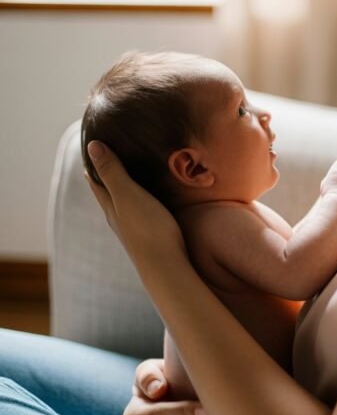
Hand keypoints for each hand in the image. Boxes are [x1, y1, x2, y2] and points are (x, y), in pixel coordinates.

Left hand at [85, 140, 185, 271]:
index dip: (93, 164)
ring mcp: (134, 228)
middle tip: (110, 156)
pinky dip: (140, 199)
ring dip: (124, 188)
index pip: (96, 181)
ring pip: (124, 204)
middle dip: (106, 175)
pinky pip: (140, 211)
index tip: (92, 147)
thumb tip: (91, 146)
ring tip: (130, 173)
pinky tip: (150, 198)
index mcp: (110, 206)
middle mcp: (119, 218)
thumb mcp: (127, 195)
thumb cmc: (146, 228)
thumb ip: (111, 171)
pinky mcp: (151, 234)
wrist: (166, 267)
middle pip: (108, 193)